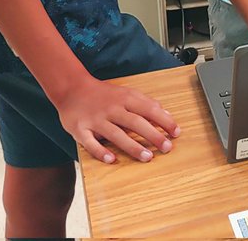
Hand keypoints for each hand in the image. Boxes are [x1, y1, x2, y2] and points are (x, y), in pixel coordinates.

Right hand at [53, 75, 179, 164]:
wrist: (72, 88)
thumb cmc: (104, 93)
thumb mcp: (127, 93)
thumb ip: (146, 103)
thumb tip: (166, 114)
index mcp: (125, 99)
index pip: (149, 109)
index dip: (164, 121)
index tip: (176, 132)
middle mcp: (112, 109)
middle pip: (136, 123)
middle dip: (153, 135)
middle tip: (167, 147)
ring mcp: (96, 120)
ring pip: (116, 134)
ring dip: (133, 146)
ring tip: (147, 157)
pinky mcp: (81, 130)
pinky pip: (91, 143)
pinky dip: (101, 152)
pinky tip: (112, 159)